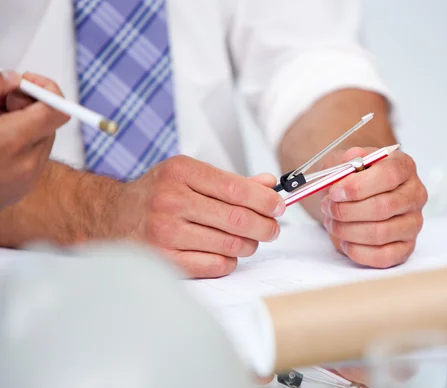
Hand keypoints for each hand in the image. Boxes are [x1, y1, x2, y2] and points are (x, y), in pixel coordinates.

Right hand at [0, 70, 68, 208]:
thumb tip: (14, 79)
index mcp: (10, 141)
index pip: (57, 111)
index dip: (46, 91)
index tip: (27, 83)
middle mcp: (25, 164)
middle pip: (48, 123)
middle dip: (27, 106)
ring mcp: (25, 180)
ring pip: (41, 140)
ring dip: (23, 126)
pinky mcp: (21, 190)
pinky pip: (32, 159)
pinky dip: (18, 145)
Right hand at [109, 155, 285, 277]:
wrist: (112, 216)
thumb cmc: (156, 194)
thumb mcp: (188, 174)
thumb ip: (230, 181)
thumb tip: (269, 185)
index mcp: (180, 172)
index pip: (236, 188)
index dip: (265, 200)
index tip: (279, 206)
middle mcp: (171, 200)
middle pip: (238, 219)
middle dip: (265, 226)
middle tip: (272, 228)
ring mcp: (165, 232)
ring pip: (230, 245)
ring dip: (249, 245)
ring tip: (248, 240)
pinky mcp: (164, 260)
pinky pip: (215, 265)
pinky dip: (229, 261)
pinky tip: (226, 253)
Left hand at [320, 147, 426, 267]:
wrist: (354, 196)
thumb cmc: (351, 179)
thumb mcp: (343, 161)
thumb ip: (346, 160)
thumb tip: (351, 159)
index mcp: (403, 167)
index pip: (387, 175)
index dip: (357, 187)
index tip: (334, 192)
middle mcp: (414, 194)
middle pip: (383, 207)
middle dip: (347, 211)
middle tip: (328, 208)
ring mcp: (413, 222)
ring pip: (381, 233)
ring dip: (348, 231)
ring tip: (333, 223)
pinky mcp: (406, 247)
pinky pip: (384, 256)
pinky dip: (358, 251)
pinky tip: (345, 241)